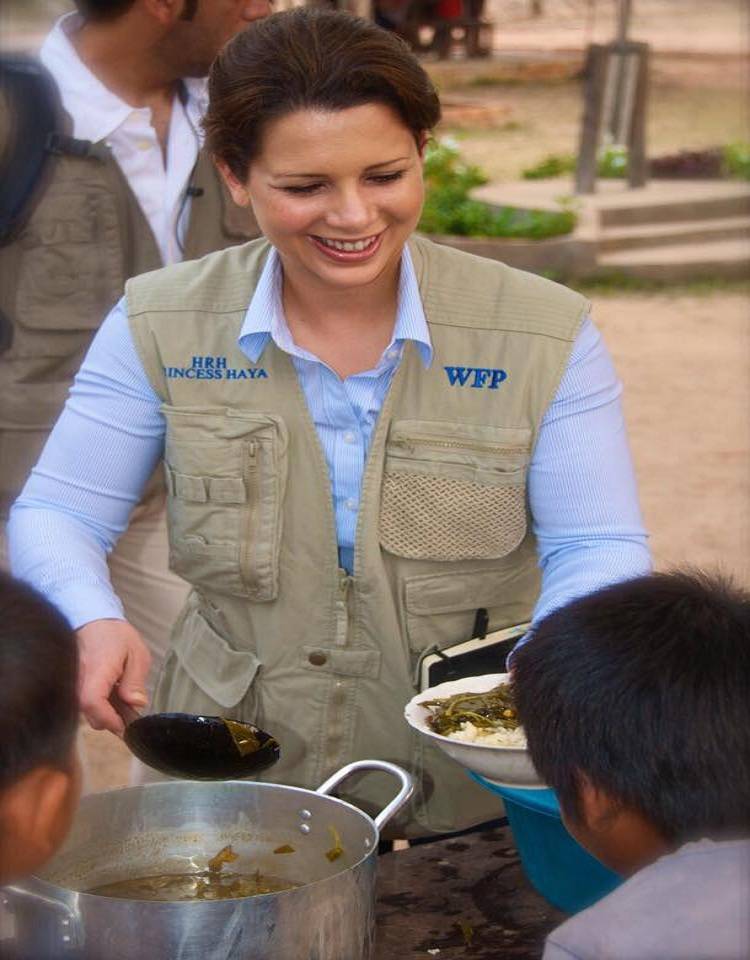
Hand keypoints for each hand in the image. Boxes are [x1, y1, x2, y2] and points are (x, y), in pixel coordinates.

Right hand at [77, 619, 151, 735]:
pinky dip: (95, 705)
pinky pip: (80, 704)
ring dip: (102, 712)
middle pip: (88, 715)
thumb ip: (135, 681)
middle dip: (110, 720)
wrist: (92, 620)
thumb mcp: (136, 654)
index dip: (109, 719)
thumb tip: (137, 703)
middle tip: (127, 712)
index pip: (92, 702)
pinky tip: (106, 693)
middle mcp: (78, 678)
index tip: (125, 726)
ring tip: (117, 696)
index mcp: (97, 669)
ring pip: (84, 712)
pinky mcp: (68, 686)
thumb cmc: (115, 636)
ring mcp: (70, 683)